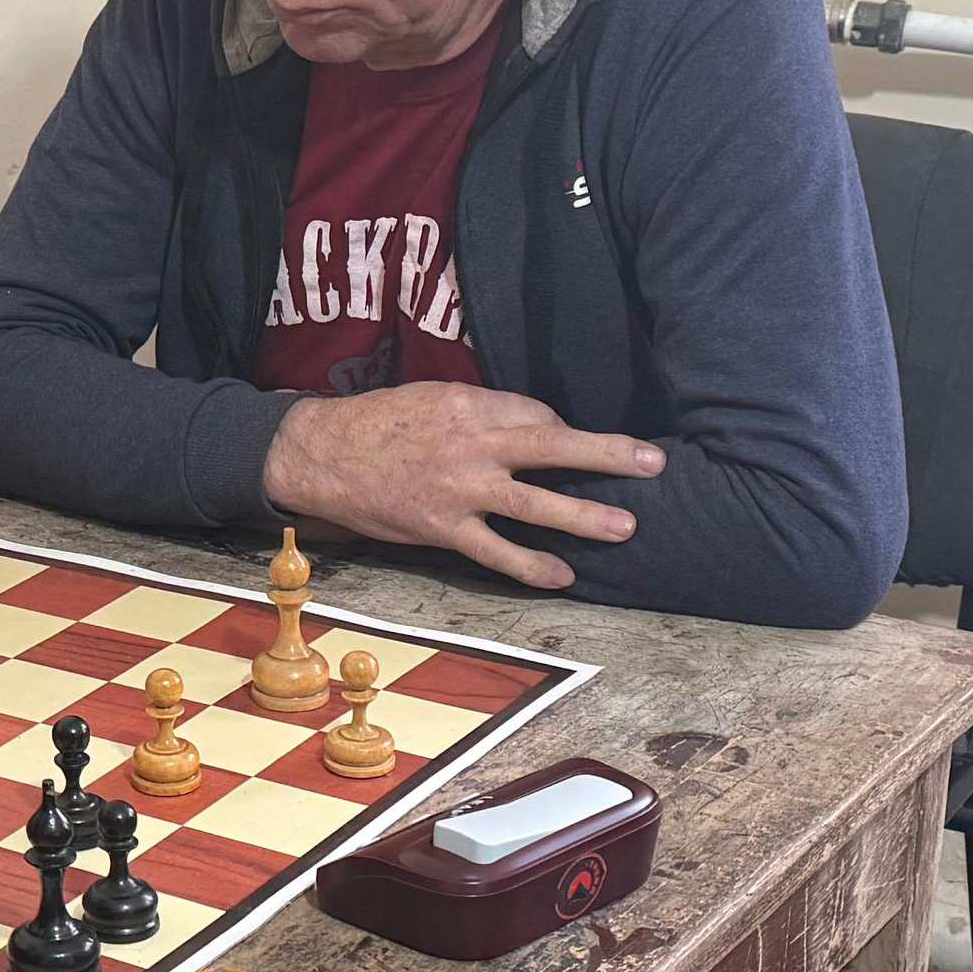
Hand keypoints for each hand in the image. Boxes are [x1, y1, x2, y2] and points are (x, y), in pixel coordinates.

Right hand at [262, 385, 663, 589]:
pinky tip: (563, 575)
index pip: (538, 417)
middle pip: (554, 447)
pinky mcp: (442, 528)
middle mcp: (475, 446)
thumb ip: (483, 410)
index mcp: (473, 406)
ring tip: (625, 526)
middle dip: (607, 456)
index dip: (560, 432)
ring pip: (535, 503)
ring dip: (584, 516)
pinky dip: (531, 565)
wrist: (320, 454)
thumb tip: (528, 423)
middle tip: (652, 463)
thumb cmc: (376, 421)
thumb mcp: (433, 396)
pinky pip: (495, 551)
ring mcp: (460, 490)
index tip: (568, 445)